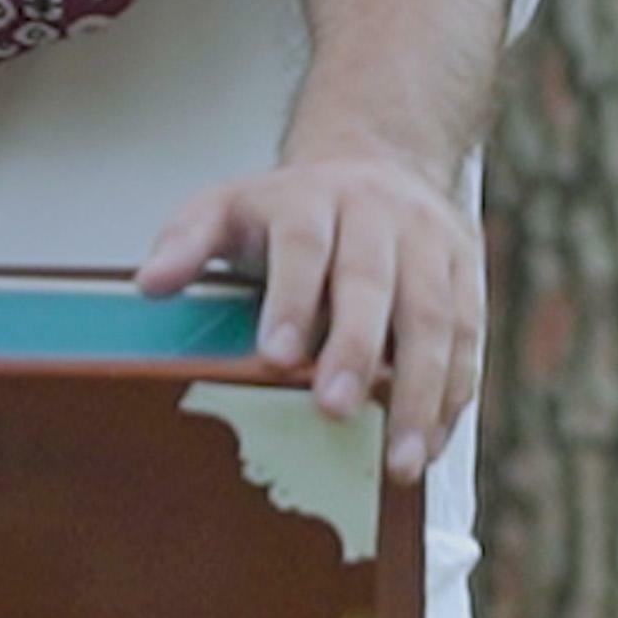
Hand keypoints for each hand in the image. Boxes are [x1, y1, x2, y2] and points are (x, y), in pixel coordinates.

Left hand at [135, 136, 482, 483]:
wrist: (376, 157)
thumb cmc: (292, 207)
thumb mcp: (229, 206)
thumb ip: (187, 241)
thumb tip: (148, 284)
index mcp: (309, 197)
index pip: (301, 245)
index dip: (290, 298)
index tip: (274, 356)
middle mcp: (375, 213)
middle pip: (370, 281)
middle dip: (356, 348)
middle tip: (334, 410)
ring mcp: (427, 241)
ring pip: (434, 316)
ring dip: (420, 392)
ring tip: (401, 461)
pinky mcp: (467, 271)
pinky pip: (469, 337)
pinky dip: (453, 394)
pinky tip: (431, 442)